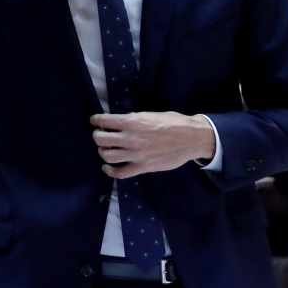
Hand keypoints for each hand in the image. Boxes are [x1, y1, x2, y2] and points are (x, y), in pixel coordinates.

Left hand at [91, 111, 215, 178]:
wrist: (192, 138)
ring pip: (107, 156)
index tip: (95, 121)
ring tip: (106, 148)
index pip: (103, 121)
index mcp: (132, 122)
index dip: (96, 120)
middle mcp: (130, 138)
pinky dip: (110, 171)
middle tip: (102, 135)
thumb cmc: (173, 123)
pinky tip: (107, 167)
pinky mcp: (143, 167)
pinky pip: (120, 173)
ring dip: (103, 151)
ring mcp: (136, 154)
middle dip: (98, 136)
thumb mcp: (150, 115)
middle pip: (100, 139)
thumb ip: (133, 120)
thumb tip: (119, 122)